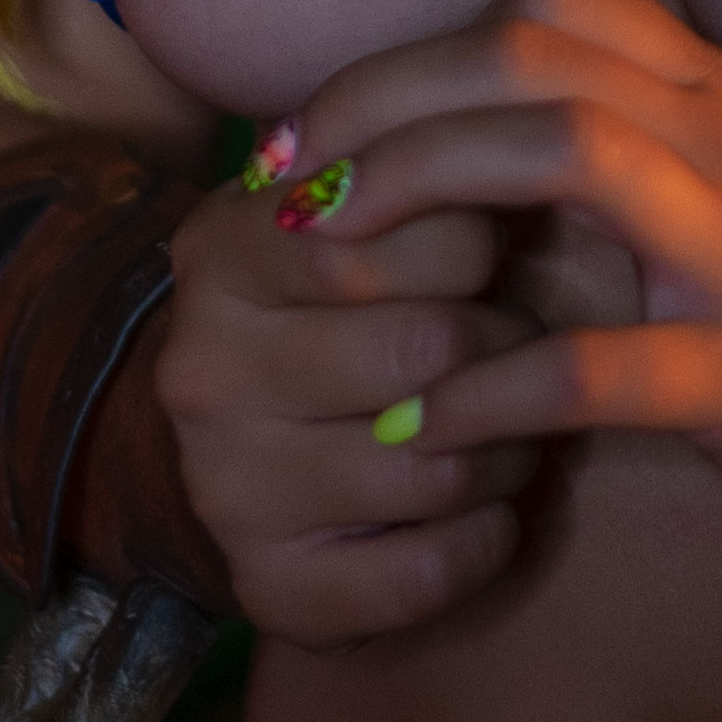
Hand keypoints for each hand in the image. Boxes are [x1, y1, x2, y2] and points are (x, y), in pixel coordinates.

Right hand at [147, 135, 549, 645]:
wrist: (255, 441)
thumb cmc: (348, 303)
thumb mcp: (361, 212)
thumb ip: (415, 166)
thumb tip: (505, 134)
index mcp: (220, 252)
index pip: (379, 218)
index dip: (470, 238)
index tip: (483, 253)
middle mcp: (202, 369)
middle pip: (423, 347)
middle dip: (506, 346)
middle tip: (519, 347)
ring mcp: (225, 488)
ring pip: (435, 466)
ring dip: (508, 448)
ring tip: (506, 427)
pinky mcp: (267, 587)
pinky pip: (426, 573)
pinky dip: (485, 541)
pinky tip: (482, 508)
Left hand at [289, 0, 721, 595]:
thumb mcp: (719, 199)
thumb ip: (613, 143)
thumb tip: (446, 120)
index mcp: (717, 92)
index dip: (411, 48)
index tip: (316, 126)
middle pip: (531, 53)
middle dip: (378, 102)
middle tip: (284, 182)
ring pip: (566, 151)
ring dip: (415, 187)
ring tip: (320, 251)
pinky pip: (601, 363)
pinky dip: (491, 383)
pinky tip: (417, 419)